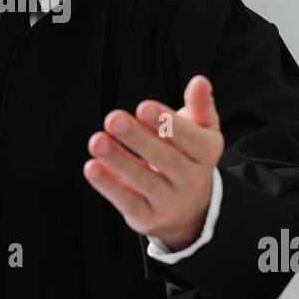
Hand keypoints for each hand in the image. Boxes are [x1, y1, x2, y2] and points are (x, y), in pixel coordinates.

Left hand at [83, 74, 224, 250]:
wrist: (191, 210)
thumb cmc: (188, 157)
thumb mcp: (201, 131)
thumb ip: (199, 106)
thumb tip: (200, 81)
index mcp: (206, 153)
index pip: (187, 137)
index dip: (165, 122)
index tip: (143, 107)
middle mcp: (192, 180)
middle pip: (164, 158)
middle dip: (137, 138)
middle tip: (113, 119)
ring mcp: (170, 202)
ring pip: (143, 180)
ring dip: (118, 160)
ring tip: (97, 141)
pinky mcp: (148, 218)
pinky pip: (126, 201)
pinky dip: (108, 185)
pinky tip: (92, 167)